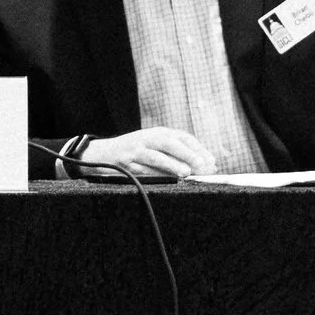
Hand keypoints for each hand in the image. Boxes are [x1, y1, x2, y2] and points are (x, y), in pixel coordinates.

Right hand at [78, 127, 215, 179]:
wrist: (102, 153)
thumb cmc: (135, 151)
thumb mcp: (155, 145)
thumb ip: (178, 153)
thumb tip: (208, 166)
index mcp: (158, 132)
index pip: (183, 137)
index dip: (198, 149)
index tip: (211, 162)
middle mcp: (147, 138)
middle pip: (170, 143)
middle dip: (187, 154)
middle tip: (202, 165)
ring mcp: (135, 150)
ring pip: (155, 156)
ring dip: (171, 165)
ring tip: (185, 173)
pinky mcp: (126, 163)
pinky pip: (142, 170)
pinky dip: (155, 176)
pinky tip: (166, 181)